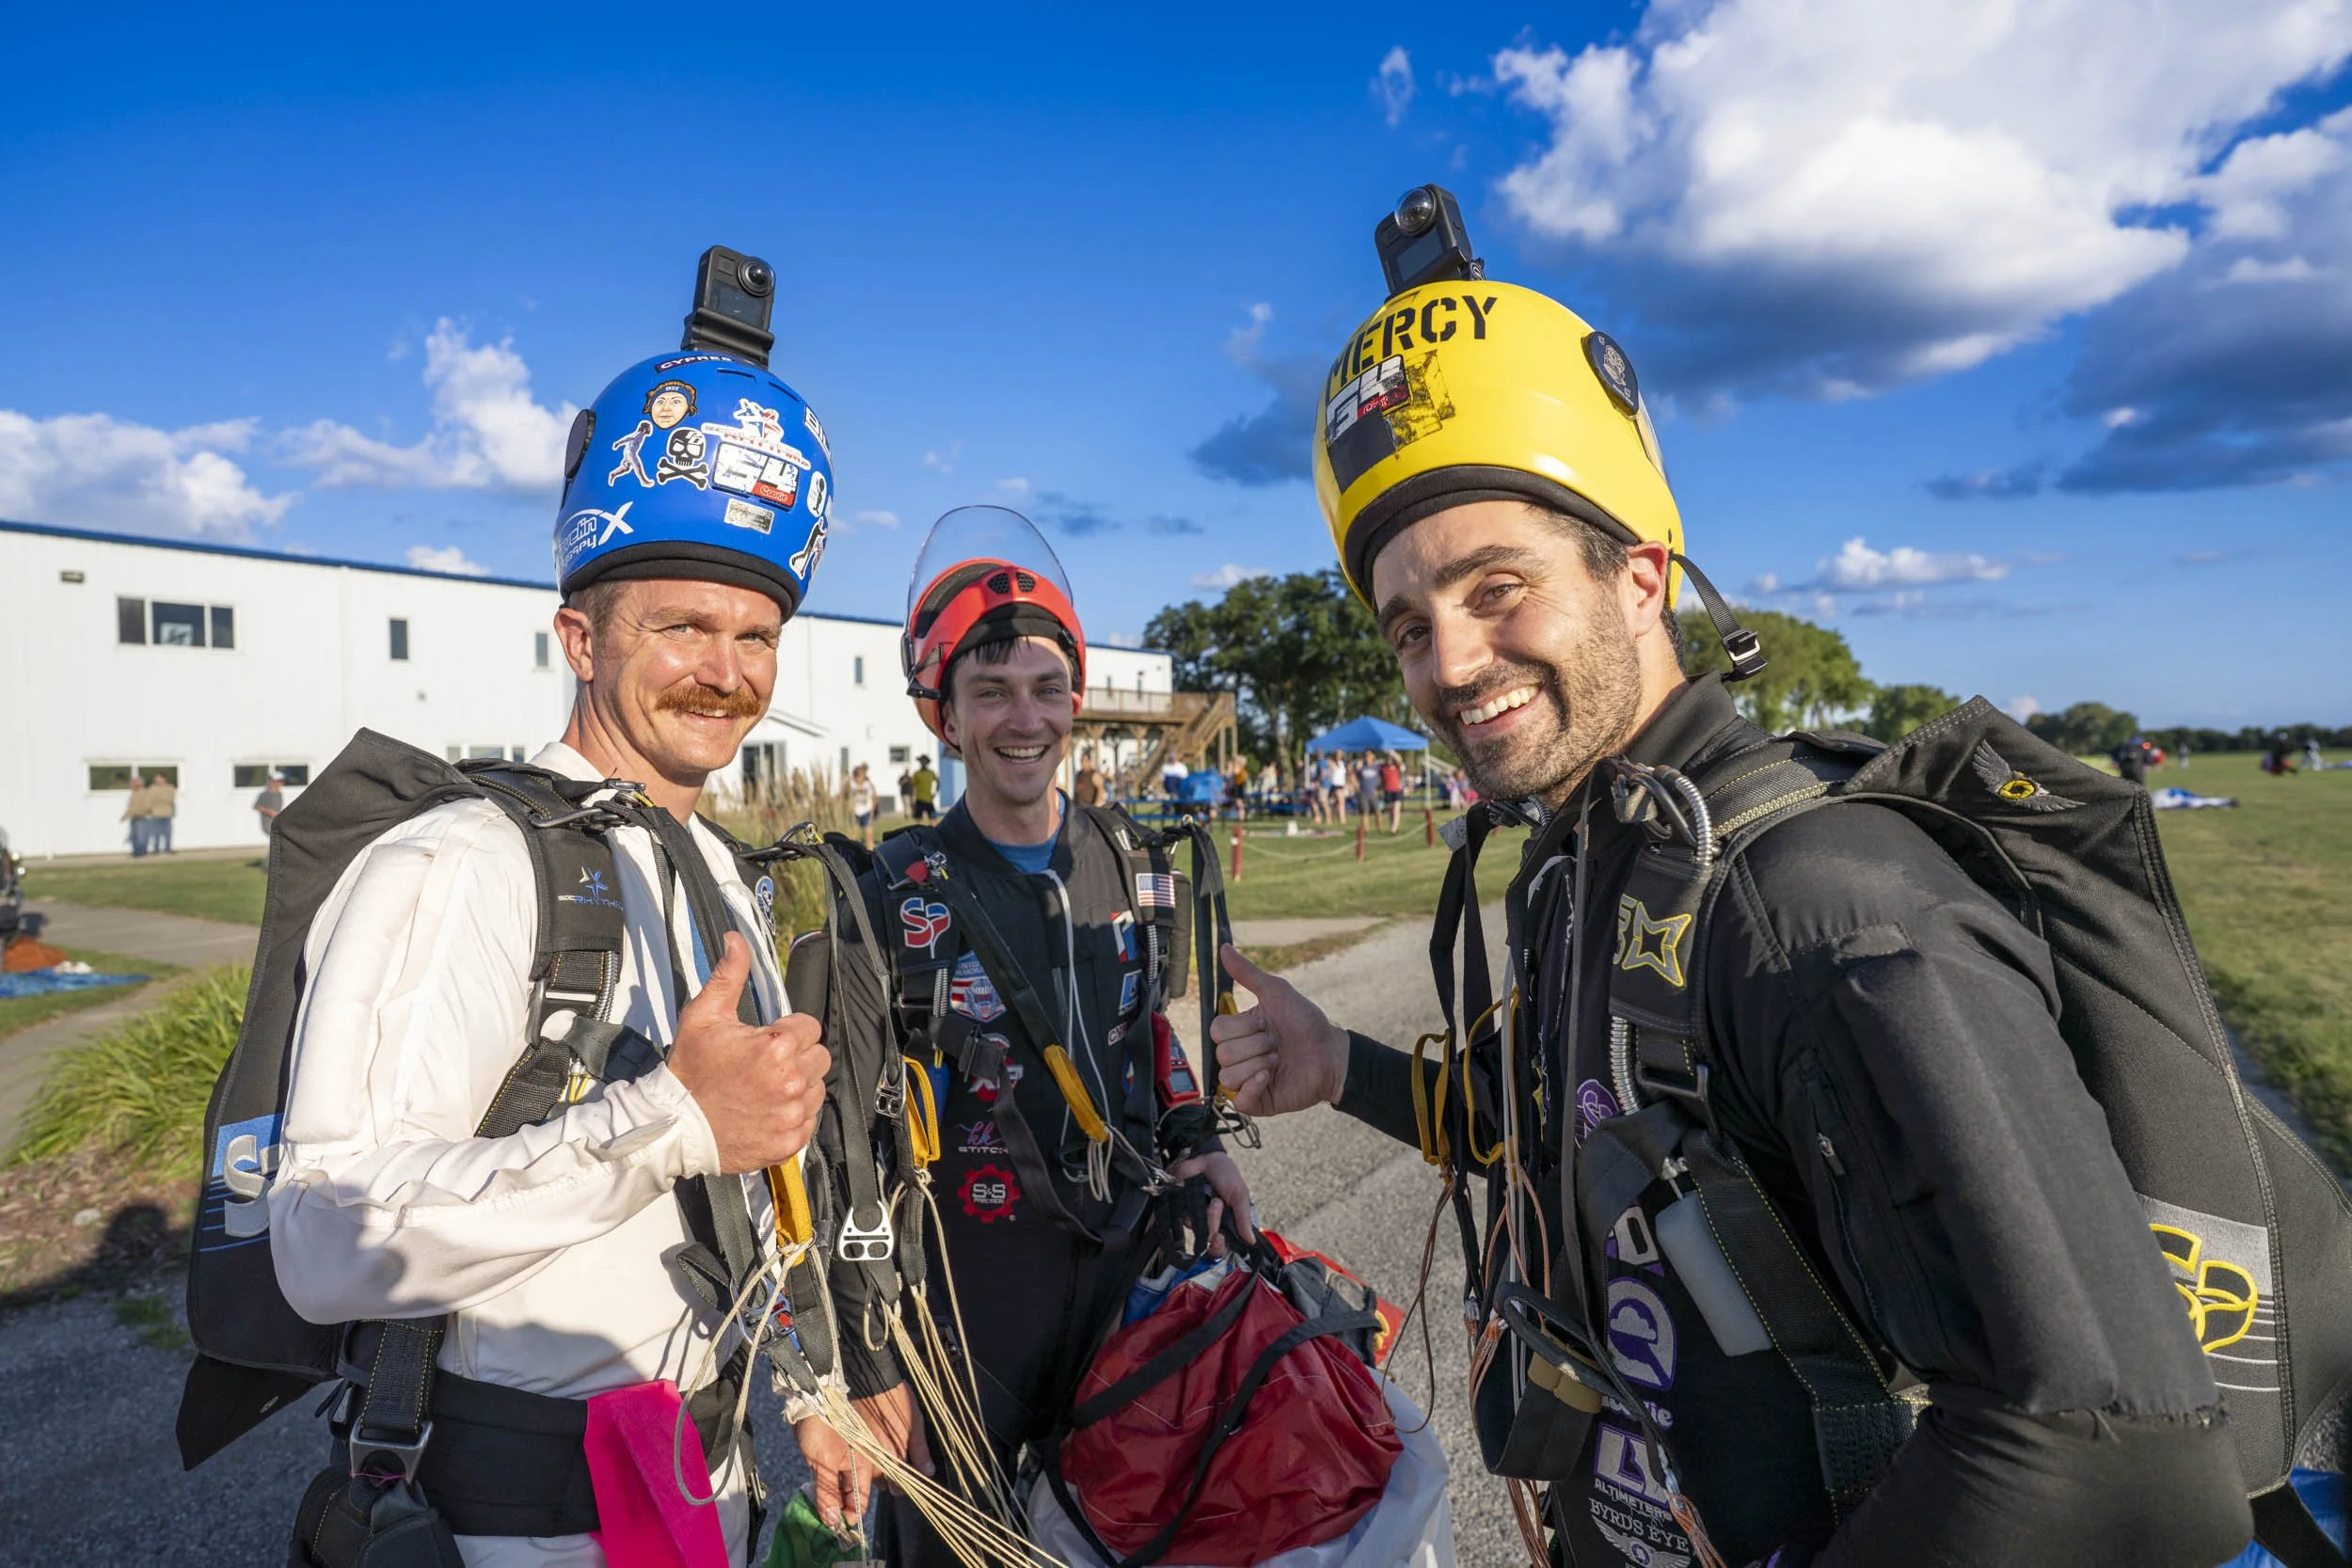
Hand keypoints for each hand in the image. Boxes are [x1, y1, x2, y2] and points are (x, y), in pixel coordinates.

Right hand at [667, 931, 830, 1173]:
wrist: (675, 1126)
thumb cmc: (690, 1071)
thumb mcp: (704, 1016)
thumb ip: (729, 975)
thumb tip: (737, 940)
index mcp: (777, 1045)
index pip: (810, 1027)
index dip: (789, 1030)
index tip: (768, 1040)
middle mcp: (791, 1080)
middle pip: (819, 1056)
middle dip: (797, 1056)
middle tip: (766, 1064)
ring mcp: (792, 1113)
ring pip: (817, 1088)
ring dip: (798, 1085)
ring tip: (764, 1087)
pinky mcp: (790, 1140)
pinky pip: (809, 1120)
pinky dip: (793, 1115)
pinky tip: (766, 1110)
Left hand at [793, 1414, 867, 1530]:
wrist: (809, 1402)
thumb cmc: (821, 1429)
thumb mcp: (823, 1463)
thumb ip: (828, 1492)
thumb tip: (832, 1521)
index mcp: (863, 1465)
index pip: (861, 1499)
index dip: (850, 1516)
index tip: (837, 1530)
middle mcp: (856, 1466)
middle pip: (850, 1496)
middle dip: (839, 1512)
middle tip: (823, 1525)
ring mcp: (842, 1462)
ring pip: (838, 1490)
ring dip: (829, 1503)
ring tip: (817, 1514)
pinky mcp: (829, 1459)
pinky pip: (829, 1481)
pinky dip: (822, 1492)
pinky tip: (814, 1499)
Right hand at [854, 1384, 931, 1491]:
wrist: (872, 1382)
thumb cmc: (897, 1400)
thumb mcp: (916, 1423)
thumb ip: (921, 1452)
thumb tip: (928, 1471)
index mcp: (893, 1457)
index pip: (898, 1488)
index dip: (905, 1485)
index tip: (910, 1479)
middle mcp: (875, 1459)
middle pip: (883, 1485)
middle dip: (891, 1480)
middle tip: (899, 1467)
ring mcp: (861, 1452)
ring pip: (870, 1475)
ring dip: (878, 1472)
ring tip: (886, 1457)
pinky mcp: (851, 1443)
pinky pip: (859, 1462)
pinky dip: (867, 1460)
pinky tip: (874, 1449)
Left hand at [1168, 1150, 1255, 1250]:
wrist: (1206, 1156)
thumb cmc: (1226, 1174)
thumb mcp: (1239, 1195)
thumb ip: (1243, 1218)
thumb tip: (1252, 1241)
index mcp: (1227, 1222)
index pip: (1223, 1244)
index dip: (1220, 1246)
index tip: (1220, 1237)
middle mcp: (1210, 1222)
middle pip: (1208, 1239)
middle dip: (1212, 1223)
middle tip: (1216, 1204)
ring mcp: (1195, 1216)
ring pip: (1196, 1228)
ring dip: (1204, 1213)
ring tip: (1211, 1196)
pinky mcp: (1181, 1208)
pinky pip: (1182, 1218)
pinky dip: (1189, 1209)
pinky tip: (1196, 1196)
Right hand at [1210, 945, 1347, 1116]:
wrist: (1331, 1053)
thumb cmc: (1306, 1022)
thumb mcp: (1276, 993)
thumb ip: (1248, 973)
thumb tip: (1224, 948)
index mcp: (1239, 1031)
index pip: (1216, 1030)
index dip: (1243, 1027)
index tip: (1267, 1024)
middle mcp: (1239, 1056)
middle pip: (1222, 1051)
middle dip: (1255, 1045)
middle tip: (1276, 1043)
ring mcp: (1245, 1080)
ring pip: (1227, 1074)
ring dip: (1258, 1063)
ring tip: (1278, 1060)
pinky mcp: (1256, 1102)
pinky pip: (1237, 1099)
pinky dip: (1253, 1085)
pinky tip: (1271, 1075)